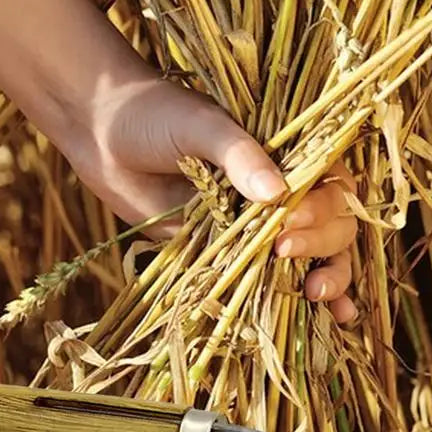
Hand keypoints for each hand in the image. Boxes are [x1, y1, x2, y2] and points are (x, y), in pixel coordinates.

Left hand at [62, 76, 358, 323]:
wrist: (101, 133)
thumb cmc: (155, 114)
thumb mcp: (201, 126)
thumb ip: (238, 157)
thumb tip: (278, 194)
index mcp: (285, 152)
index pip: (329, 184)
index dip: (320, 208)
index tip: (289, 222)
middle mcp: (277, 190)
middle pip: (330, 223)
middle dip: (320, 243)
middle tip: (284, 251)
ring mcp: (253, 224)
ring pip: (311, 254)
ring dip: (329, 277)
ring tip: (320, 296)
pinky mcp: (222, 250)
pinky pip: (264, 275)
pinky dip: (295, 296)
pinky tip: (329, 316)